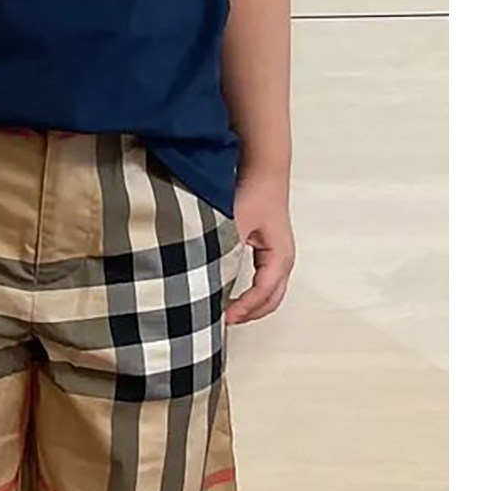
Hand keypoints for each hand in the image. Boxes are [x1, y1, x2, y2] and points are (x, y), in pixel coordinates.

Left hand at [225, 170, 295, 325]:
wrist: (263, 169)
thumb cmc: (253, 191)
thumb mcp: (235, 222)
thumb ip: (224, 248)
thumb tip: (207, 274)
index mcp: (280, 257)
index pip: (263, 293)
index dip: (244, 308)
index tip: (223, 317)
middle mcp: (283, 260)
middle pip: (271, 301)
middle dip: (249, 314)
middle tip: (222, 322)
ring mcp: (278, 256)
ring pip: (269, 294)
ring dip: (250, 306)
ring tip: (225, 313)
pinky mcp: (268, 250)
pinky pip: (262, 281)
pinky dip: (250, 293)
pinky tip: (229, 293)